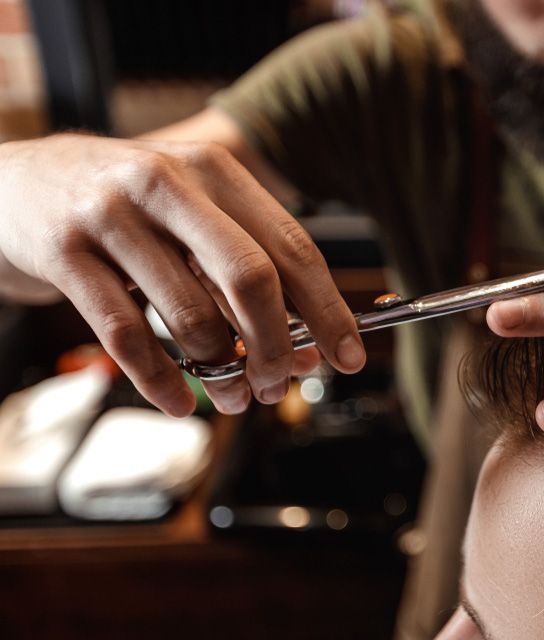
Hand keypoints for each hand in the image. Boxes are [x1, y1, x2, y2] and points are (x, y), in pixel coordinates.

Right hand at [0, 134, 364, 415]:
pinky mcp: (64, 252)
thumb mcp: (190, 217)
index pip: (292, 247)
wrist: (12, 183)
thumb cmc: (123, 209)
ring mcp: (111, 216)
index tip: (349, 355)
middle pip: (251, 277)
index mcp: (214, 171)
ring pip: (190, 313)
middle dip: (275, 344)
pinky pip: (125, 334)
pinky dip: (161, 379)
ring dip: (221, 370)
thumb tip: (305, 344)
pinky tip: (181, 402)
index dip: (328, 308)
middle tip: (281, 383)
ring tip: (235, 396)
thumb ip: (244, 270)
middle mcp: (166, 184)